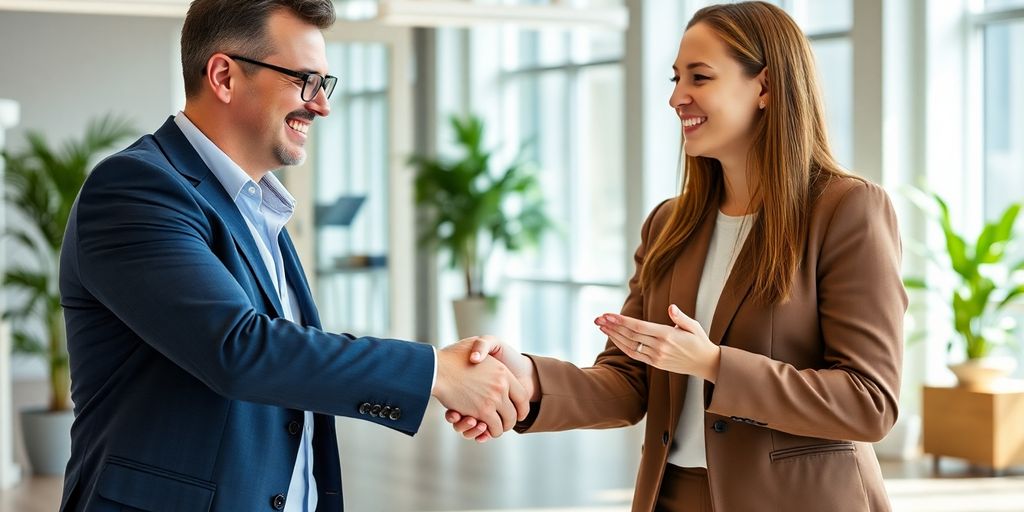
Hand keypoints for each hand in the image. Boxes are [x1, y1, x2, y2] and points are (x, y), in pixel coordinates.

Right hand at [432, 337, 529, 438]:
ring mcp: (493, 399)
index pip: (523, 396)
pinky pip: (494, 428)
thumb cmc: (451, 356)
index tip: (519, 413)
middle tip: (504, 424)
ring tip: (494, 429)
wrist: (436, 368)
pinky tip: (483, 430)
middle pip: (516, 413)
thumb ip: (485, 350)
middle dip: (510, 422)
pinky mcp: (482, 411)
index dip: (522, 408)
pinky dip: (489, 433)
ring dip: (500, 429)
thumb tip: (482, 358)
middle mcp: (502, 386)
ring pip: (506, 423)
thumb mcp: (475, 345)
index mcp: (503, 372)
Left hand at [596, 304, 721, 382]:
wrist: (705, 364)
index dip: (622, 321)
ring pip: (629, 345)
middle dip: (612, 326)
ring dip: (614, 335)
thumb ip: (680, 317)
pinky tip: (613, 337)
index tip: (608, 314)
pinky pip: (634, 354)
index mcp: (668, 335)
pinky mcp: (655, 364)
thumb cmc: (699, 341)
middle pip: (630, 335)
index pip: (639, 327)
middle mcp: (659, 347)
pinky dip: (622, 346)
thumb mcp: (693, 326)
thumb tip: (671, 307)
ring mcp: (656, 357)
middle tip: (598, 318)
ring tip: (601, 325)